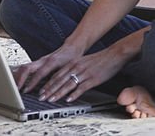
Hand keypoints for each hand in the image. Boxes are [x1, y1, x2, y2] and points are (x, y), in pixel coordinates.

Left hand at [16, 45, 130, 103]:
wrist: (113, 54)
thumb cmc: (99, 60)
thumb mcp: (83, 61)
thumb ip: (73, 68)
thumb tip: (65, 78)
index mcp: (73, 63)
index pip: (56, 75)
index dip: (47, 83)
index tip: (40, 90)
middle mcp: (76, 67)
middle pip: (59, 80)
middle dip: (49, 89)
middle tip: (41, 97)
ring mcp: (84, 73)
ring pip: (68, 84)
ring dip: (58, 93)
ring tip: (51, 99)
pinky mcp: (93, 79)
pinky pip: (81, 87)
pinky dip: (74, 94)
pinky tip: (69, 99)